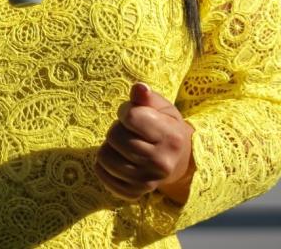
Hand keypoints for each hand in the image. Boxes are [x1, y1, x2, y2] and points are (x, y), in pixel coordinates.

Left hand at [95, 83, 195, 203]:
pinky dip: (104, 164)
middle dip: (117, 128)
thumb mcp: (163, 109)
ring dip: (110, 146)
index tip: (132, 114)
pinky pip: (101, 174)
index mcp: (171, 137)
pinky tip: (119, 159)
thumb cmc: (167, 128)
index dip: (126, 111)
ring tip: (124, 145)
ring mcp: (147, 181)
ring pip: (104, 157)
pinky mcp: (133, 193)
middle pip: (115, 137)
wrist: (179, 161)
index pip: (131, 117)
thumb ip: (148, 97)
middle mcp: (161, 162)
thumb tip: (138, 88)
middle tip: (129, 131)